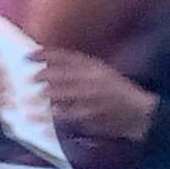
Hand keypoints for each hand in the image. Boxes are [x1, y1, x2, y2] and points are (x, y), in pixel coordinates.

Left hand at [33, 46, 160, 143]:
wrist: (140, 112)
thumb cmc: (117, 91)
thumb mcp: (100, 73)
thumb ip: (78, 68)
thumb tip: (48, 64)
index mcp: (95, 67)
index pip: (66, 56)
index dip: (46, 55)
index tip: (30, 55)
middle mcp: (93, 79)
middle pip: (61, 74)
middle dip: (43, 76)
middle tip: (31, 79)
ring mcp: (93, 96)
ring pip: (62, 93)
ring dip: (47, 94)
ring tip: (35, 97)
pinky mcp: (92, 113)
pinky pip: (69, 113)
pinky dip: (57, 113)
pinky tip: (51, 112)